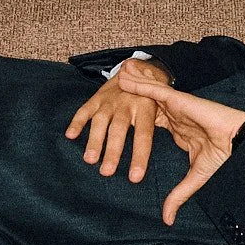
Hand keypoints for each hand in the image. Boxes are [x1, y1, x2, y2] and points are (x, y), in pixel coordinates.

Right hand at [65, 56, 173, 183]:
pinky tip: (70, 135)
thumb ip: (164, 127)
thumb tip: (174, 149)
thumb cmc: (150, 98)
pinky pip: (85, 109)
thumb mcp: (162, 107)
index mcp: (146, 108)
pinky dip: (76, 122)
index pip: (143, 136)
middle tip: (107, 172)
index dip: (139, 156)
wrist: (136, 67)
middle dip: (113, 152)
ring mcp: (109, 100)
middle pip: (119, 130)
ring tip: (90, 160)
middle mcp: (127, 103)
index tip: (135, 178)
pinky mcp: (96, 97)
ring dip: (94, 140)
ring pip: (100, 121)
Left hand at [115, 77, 244, 224]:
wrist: (238, 143)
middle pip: (148, 102)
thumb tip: (167, 218)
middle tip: (114, 86)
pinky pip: (154, 90)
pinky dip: (139, 83)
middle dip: (133, 93)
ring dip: (133, 82)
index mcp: (179, 130)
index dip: (138, 116)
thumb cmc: (223, 157)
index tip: (124, 113)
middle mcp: (175, 115)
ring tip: (116, 72)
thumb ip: (177, 195)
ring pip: (149, 92)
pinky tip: (125, 77)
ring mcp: (176, 106)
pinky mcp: (178, 100)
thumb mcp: (194, 178)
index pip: (153, 121)